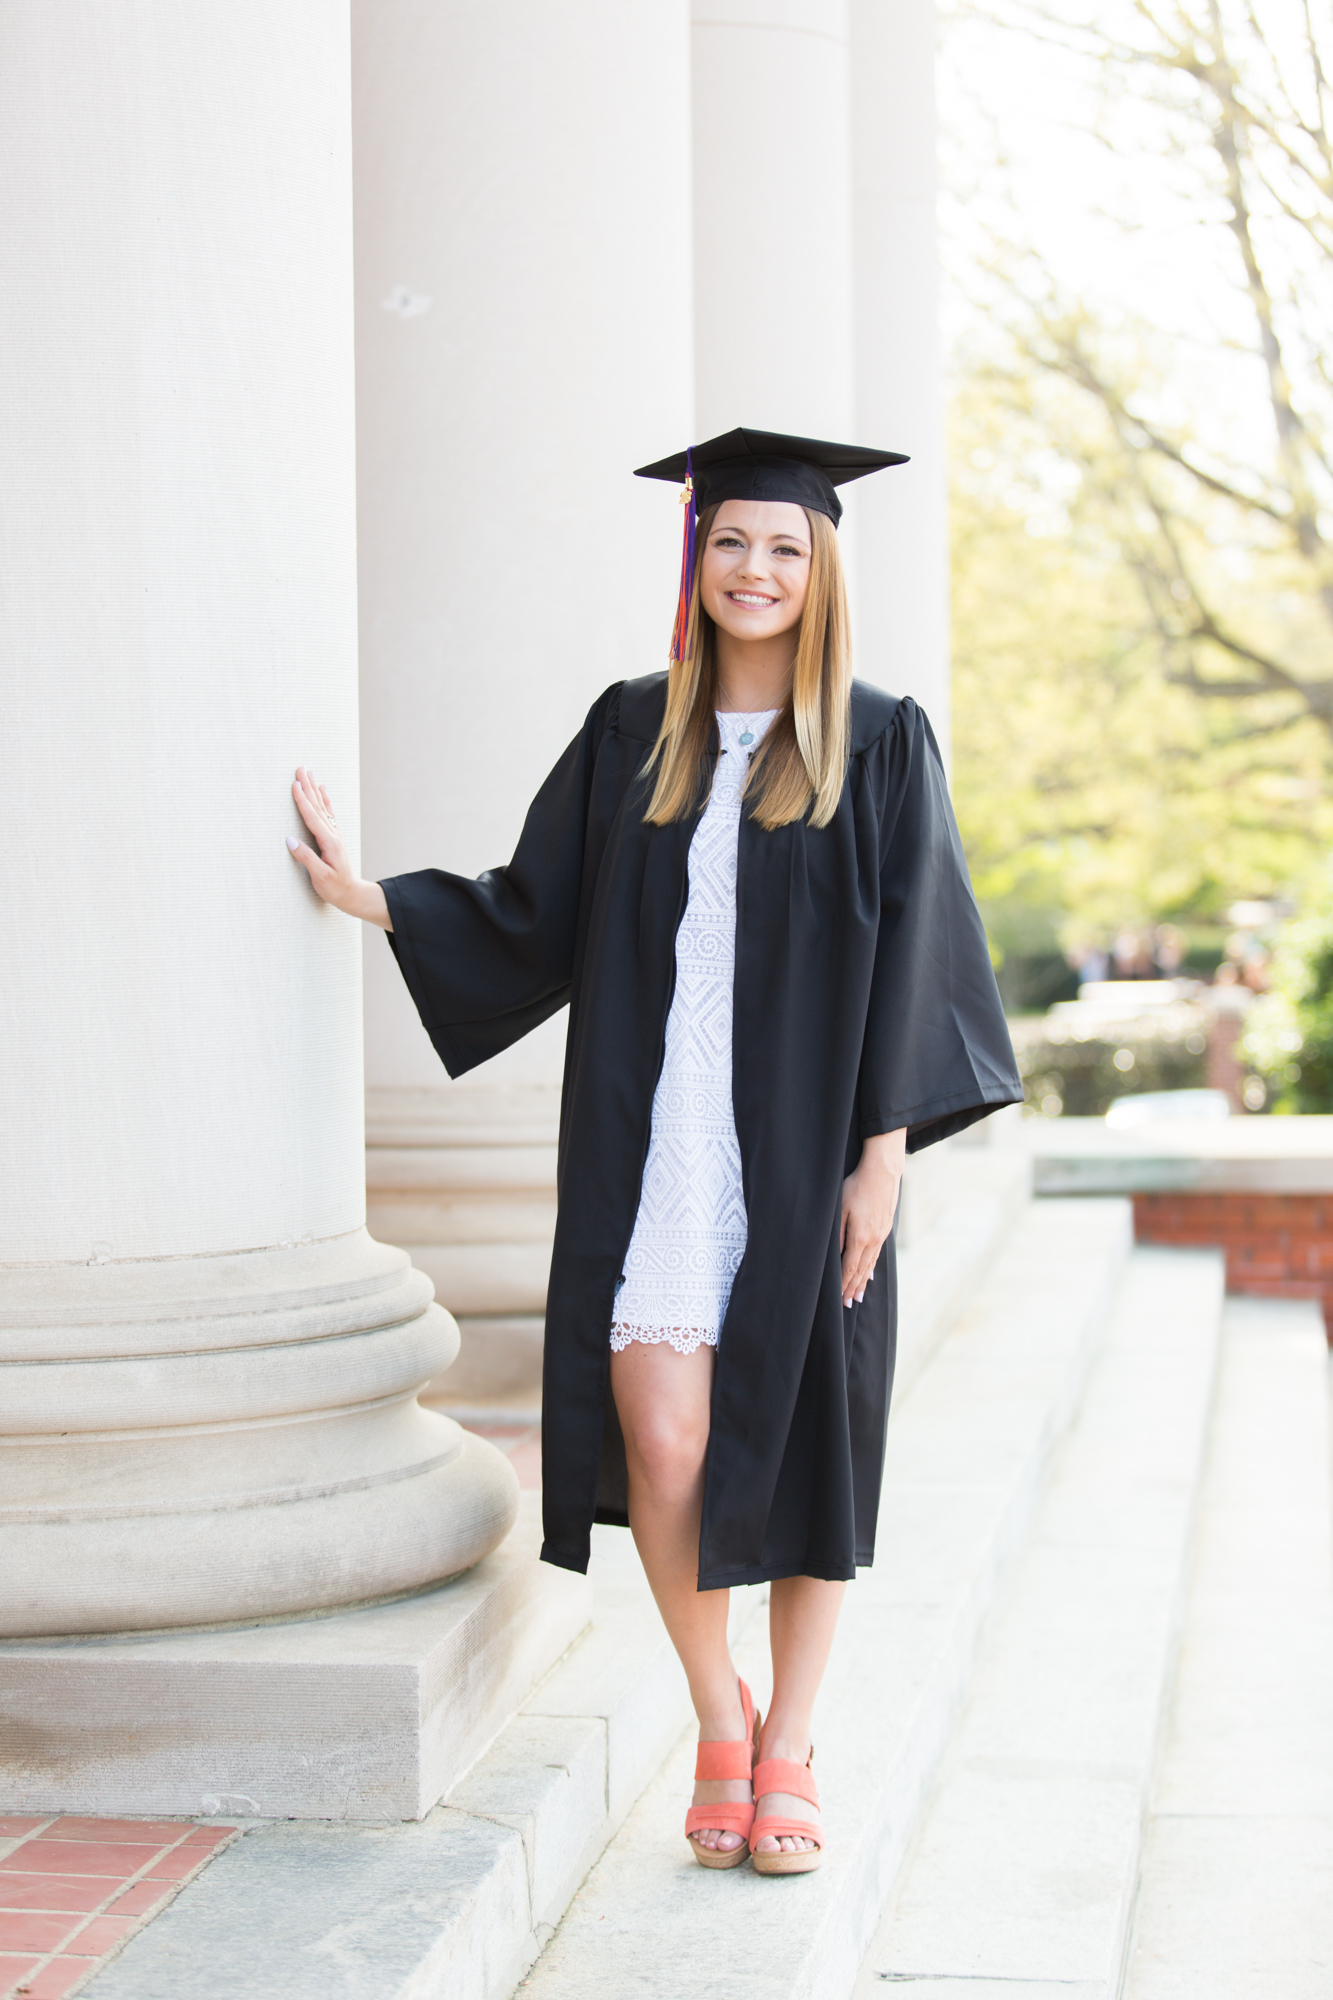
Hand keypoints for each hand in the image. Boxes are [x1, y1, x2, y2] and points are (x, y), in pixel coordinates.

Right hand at [286, 767, 390, 927]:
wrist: (351, 893)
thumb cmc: (334, 888)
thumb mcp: (319, 876)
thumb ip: (306, 858)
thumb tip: (289, 840)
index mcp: (328, 842)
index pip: (312, 817)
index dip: (302, 800)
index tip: (295, 784)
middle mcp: (333, 835)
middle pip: (317, 806)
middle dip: (308, 786)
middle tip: (301, 768)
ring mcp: (334, 835)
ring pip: (322, 807)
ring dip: (314, 789)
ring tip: (309, 773)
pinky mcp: (333, 837)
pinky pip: (327, 813)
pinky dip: (324, 800)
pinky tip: (322, 790)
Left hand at [840, 1129, 905, 1307]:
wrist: (883, 1171)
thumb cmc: (857, 1186)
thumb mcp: (841, 1209)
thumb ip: (838, 1234)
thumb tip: (836, 1256)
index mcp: (860, 1237)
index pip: (850, 1268)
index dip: (844, 1285)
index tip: (841, 1299)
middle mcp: (873, 1240)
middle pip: (862, 1271)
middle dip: (854, 1288)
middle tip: (849, 1304)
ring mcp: (882, 1234)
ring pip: (871, 1264)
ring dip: (864, 1281)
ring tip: (859, 1295)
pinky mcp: (886, 1227)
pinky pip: (877, 1253)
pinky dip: (872, 1266)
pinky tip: (870, 1272)